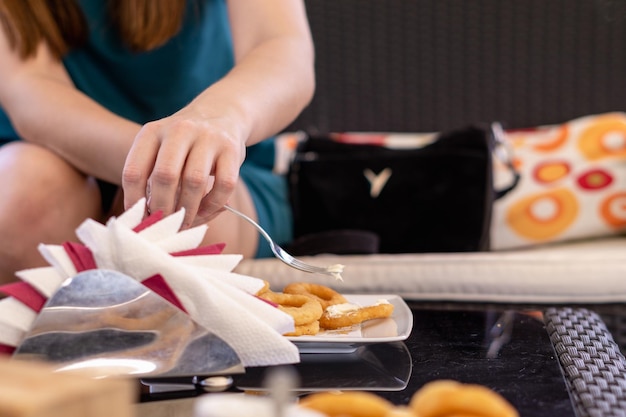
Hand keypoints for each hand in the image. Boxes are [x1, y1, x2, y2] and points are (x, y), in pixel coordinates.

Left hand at [122, 108, 246, 228]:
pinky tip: (207, 210)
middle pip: (165, 176)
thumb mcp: (161, 149)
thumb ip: (150, 178)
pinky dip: (213, 204)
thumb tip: (147, 220)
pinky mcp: (232, 149)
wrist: (221, 114)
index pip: (134, 171)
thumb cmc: (184, 145)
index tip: (139, 219)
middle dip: (162, 208)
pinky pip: (223, 185)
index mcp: (153, 132)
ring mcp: (208, 137)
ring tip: (184, 222)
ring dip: (188, 210)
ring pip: (194, 181)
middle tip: (164, 226)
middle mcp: (179, 130)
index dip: (134, 201)